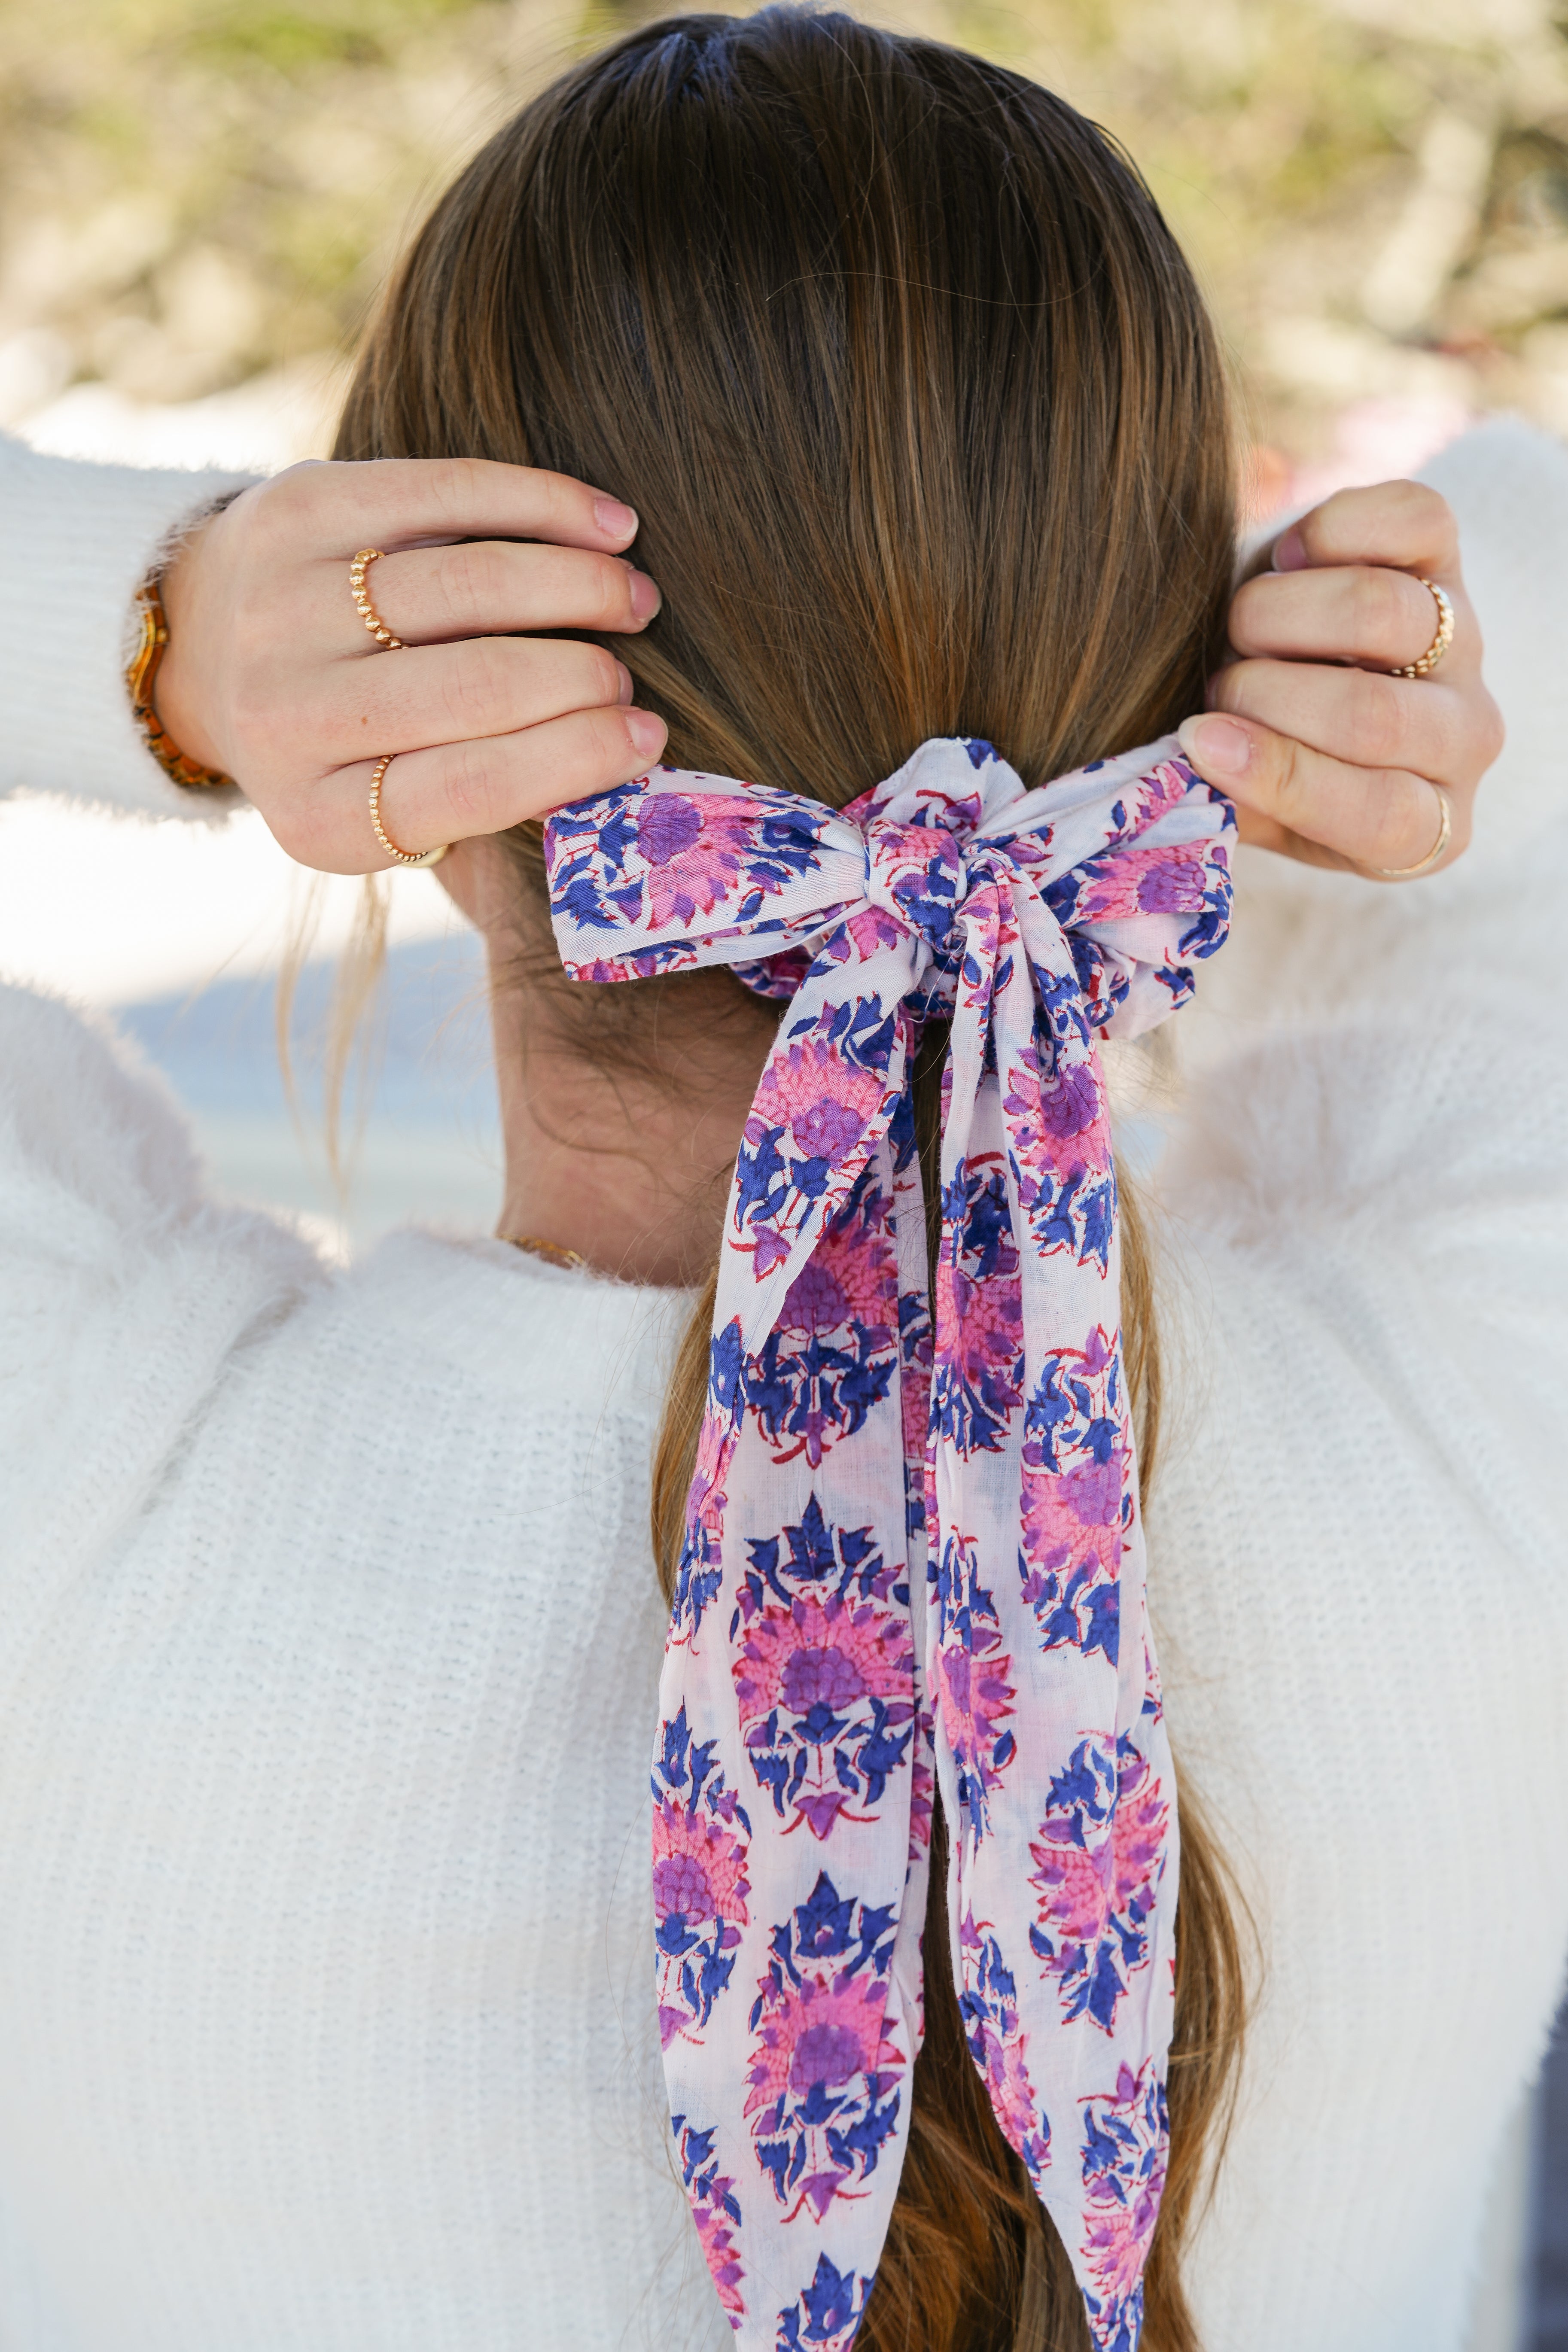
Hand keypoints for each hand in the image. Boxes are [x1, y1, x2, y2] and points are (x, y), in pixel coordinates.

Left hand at [155, 457, 669, 870]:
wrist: (208, 648)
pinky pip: (447, 493)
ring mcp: (284, 604)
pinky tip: (608, 524)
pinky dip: (544, 504)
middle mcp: (287, 715)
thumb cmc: (349, 742)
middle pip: (479, 685)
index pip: (473, 790)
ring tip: (634, 598)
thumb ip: (486, 795)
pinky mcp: (298, 508)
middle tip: (632, 674)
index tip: (651, 736)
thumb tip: (629, 750)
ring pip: (472, 585)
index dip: (578, 759)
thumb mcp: (392, 806)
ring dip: (581, 586)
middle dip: (586, 676)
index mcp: (321, 816)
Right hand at [1178, 479, 1503, 877]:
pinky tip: (1289, 559)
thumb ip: (1225, 800)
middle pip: (1372, 713)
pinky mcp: (1449, 558)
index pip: (1379, 813)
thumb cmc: (1264, 760)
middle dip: (1261, 695)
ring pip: (1379, 612)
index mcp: (1426, 826)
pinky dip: (1332, 530)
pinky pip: (1413, 520)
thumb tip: (1191, 754)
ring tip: (1243, 629)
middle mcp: (1463, 738)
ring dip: (1277, 614)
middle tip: (1216, 687)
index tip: (1199, 738)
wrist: (1296, 679)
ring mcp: (1464, 644)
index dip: (1281, 776)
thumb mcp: (1248, 807)